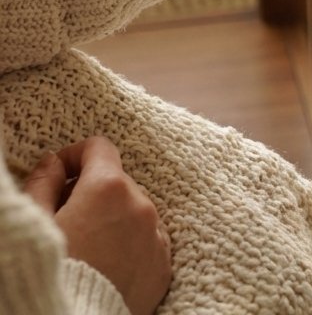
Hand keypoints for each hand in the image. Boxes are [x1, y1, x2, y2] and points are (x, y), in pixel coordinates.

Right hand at [22, 137, 171, 314]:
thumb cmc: (52, 275)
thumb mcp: (36, 224)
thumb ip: (44, 184)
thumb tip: (54, 163)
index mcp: (108, 188)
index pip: (99, 148)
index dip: (74, 157)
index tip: (58, 175)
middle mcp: (141, 205)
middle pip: (116, 182)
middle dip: (91, 193)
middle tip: (65, 221)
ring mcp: (156, 235)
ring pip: (134, 211)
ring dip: (113, 219)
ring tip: (86, 248)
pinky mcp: (163, 265)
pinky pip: (148, 241)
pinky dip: (130, 245)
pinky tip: (107, 265)